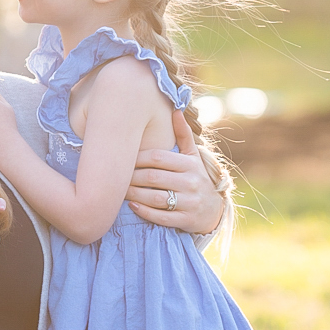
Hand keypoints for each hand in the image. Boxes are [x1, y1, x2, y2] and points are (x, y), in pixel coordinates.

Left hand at [126, 110, 225, 234]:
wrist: (214, 210)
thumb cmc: (196, 178)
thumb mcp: (193, 156)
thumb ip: (183, 134)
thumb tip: (175, 109)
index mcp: (190, 164)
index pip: (158, 157)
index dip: (137, 158)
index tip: (124, 159)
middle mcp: (191, 182)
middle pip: (153, 178)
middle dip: (132, 177)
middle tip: (116, 177)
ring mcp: (190, 203)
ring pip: (156, 198)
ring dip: (134, 195)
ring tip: (121, 192)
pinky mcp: (186, 220)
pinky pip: (161, 217)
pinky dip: (145, 212)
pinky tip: (133, 206)